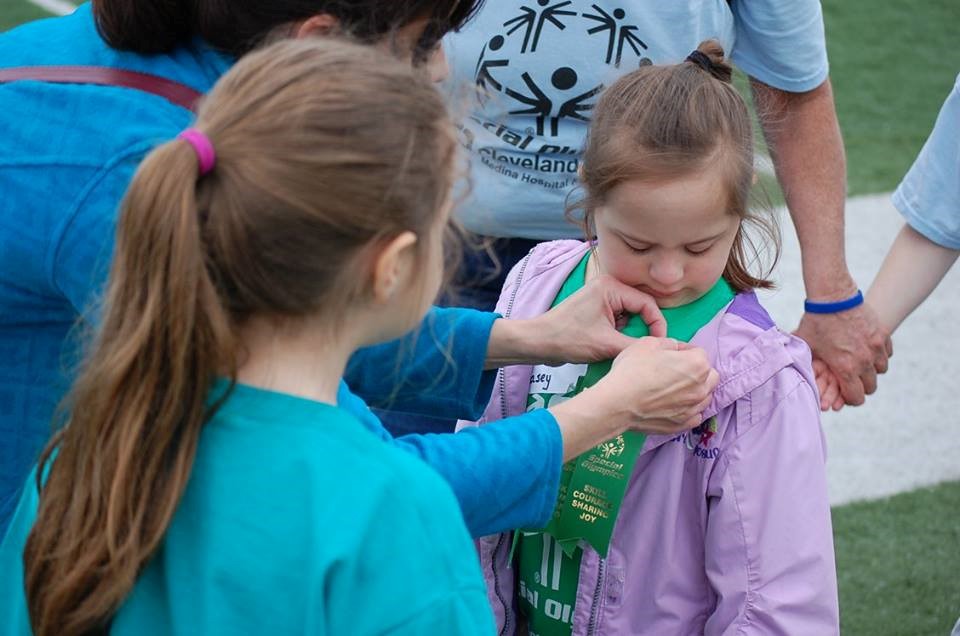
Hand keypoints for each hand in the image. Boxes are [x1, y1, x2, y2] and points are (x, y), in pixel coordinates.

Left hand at [529, 274, 665, 364]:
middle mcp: (608, 286)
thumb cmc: (568, 339)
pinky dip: (619, 332)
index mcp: (611, 287)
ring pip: (630, 315)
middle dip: (641, 328)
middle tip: (640, 346)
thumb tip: (658, 349)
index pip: (648, 303)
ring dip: (629, 331)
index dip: (657, 325)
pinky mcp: (596, 308)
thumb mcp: (607, 345)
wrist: (538, 342)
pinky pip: (618, 319)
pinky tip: (609, 343)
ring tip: (618, 345)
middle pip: (640, 308)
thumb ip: (636, 345)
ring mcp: (601, 297)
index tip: (659, 345)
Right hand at [602, 337, 718, 432]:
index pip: (699, 352)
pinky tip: (675, 405)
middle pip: (709, 376)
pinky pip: (695, 415)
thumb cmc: (632, 370)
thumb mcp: (648, 343)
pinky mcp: (683, 425)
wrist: (617, 403)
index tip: (670, 355)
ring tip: (675, 390)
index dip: (684, 351)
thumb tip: (675, 349)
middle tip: (676, 371)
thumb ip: (669, 343)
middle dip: (698, 371)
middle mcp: (702, 387)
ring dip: (695, 391)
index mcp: (697, 364)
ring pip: (705, 396)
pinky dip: (689, 409)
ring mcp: (693, 408)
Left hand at [794, 302, 891, 406]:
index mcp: (845, 367)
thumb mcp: (806, 346)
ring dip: (871, 370)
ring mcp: (876, 347)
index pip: (857, 398)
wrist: (832, 297)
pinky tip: (867, 350)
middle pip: (870, 387)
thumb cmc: (815, 322)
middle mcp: (864, 360)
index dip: (849, 399)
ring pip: (881, 370)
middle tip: (851, 379)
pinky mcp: (883, 335)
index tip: (844, 393)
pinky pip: (887, 354)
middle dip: (860, 386)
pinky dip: (879, 355)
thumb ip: (805, 365)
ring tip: (859, 363)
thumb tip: (795, 377)